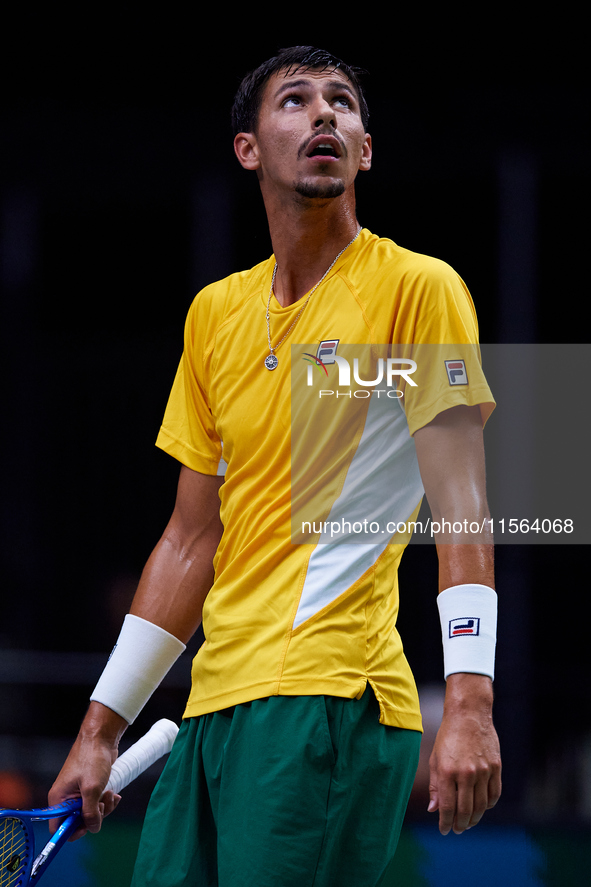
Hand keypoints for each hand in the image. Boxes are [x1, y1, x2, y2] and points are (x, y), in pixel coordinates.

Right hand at [48, 703, 126, 839]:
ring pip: (90, 813)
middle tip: (102, 805)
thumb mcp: (92, 789)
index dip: (71, 831)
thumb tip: (92, 828)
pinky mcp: (89, 788)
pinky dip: (106, 801)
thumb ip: (90, 812)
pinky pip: (97, 803)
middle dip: (94, 817)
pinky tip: (113, 793)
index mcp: (59, 799)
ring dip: (103, 808)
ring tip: (110, 794)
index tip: (87, 828)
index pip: (58, 826)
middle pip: (77, 821)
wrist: (101, 738)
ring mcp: (78, 793)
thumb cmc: (92, 758)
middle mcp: (66, 798)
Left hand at [427, 674, 501, 834]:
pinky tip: (482, 808)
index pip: (447, 806)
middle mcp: (466, 773)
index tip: (444, 830)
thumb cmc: (448, 736)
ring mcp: (483, 771)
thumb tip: (433, 809)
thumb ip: (435, 785)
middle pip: (465, 810)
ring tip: (468, 823)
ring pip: (481, 806)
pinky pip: (494, 794)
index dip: (445, 822)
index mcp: (447, 771)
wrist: (469, 714)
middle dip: (460, 824)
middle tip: (457, 829)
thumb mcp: (435, 758)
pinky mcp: (496, 767)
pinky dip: (488, 805)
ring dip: (475, 818)